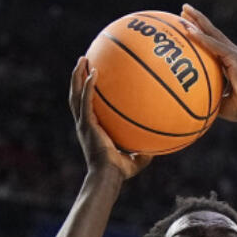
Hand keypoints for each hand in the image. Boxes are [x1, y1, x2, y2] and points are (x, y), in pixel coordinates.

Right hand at [69, 57, 151, 178]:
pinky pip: (86, 101)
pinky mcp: (86, 124)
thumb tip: (160, 147)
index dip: (86, 92)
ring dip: (77, 76)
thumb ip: (144, 151)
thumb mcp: (136, 159)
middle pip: (76, 95)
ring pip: (75, 94)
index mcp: (92, 129)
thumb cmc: (120, 172)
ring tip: (82, 59)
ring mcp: (83, 123)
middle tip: (83, 60)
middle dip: (77, 77)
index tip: (91, 77)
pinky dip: (88, 86)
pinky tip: (94, 73)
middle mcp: (84, 124)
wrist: (108, 176)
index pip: (86, 106)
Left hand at [179, 4, 236, 121]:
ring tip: (184, 11)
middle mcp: (232, 53)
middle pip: (212, 32)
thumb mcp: (217, 99)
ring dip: (198, 22)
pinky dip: (202, 38)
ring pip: (213, 34)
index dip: (199, 30)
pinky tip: (190, 31)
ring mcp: (235, 54)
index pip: (212, 41)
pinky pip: (215, 46)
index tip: (185, 21)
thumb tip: (188, 97)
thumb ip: (206, 93)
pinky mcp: (235, 58)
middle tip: (184, 8)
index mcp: (229, 60)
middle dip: (198, 19)